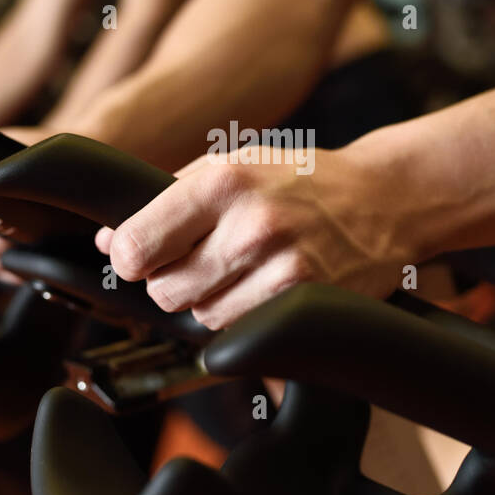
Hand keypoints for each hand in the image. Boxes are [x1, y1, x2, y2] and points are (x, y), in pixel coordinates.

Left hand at [94, 147, 411, 329]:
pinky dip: (241, 318)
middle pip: (164, 289)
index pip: (135, 245)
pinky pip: (240, 332)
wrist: (386, 199)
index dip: (128, 257)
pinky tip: (262, 288)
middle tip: (198, 261)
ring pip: (201, 316)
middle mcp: (250, 225)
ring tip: (240, 270)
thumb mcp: (234, 163)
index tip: (138, 256)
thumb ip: (167, 198)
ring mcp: (281, 269)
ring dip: (209, 301)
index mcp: (222, 180)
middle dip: (169, 281)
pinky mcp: (304, 303)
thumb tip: (108, 242)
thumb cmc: (301, 179)